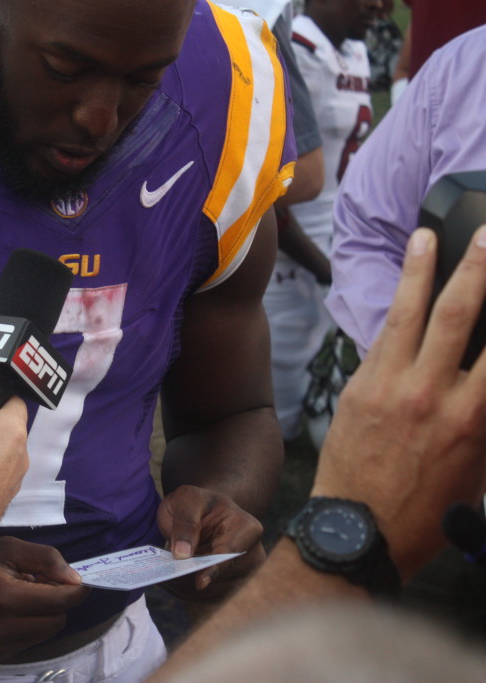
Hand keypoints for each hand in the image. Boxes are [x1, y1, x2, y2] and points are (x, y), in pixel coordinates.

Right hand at [0, 536, 89, 661]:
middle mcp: (1, 626)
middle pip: (57, 620)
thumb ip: (46, 558)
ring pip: (45, 632)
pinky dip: (30, 625)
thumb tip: (74, 578)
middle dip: (58, 601)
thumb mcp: (9, 548)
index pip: (59, 601)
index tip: (81, 582)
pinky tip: (13, 609)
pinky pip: (29, 641)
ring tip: (23, 594)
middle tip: (41, 582)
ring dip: (44, 614)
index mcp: (5, 596)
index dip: (76, 590)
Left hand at [157, 485, 265, 599]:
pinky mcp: (230, 585)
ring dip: (188, 590)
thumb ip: (185, 523)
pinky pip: (210, 598)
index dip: (214, 569)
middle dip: (194, 581)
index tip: (199, 583)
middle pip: (225, 577)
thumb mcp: (187, 499)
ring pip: (216, 592)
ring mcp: (243, 572)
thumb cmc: (195, 502)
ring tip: (164, 579)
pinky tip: (171, 583)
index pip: (231, 554)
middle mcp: (252, 553)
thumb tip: (183, 554)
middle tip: (166, 579)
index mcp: (247, 527)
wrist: (200, 511)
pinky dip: (188, 593)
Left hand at [313, 227, 485, 579]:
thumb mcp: (478, 470)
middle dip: (478, 268)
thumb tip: (485, 381)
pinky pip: (381, 338)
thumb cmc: (426, 512)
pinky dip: (394, 307)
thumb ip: (485, 420)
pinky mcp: (358, 387)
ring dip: (421, 270)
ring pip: (409, 314)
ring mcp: (390, 386)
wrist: (358, 532)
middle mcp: (434, 395)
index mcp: (474, 420)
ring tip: (426, 236)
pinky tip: (402, 285)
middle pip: (460, 315)